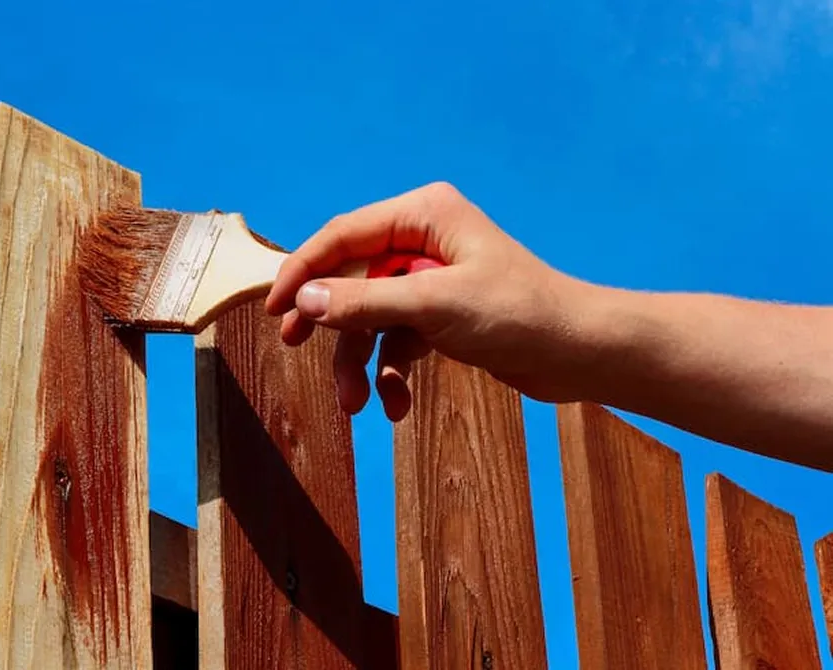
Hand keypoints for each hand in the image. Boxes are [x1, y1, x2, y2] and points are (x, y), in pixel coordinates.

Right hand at [264, 181, 591, 420]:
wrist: (581, 354)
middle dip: (330, 322)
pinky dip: (392, 373)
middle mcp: (424, 240)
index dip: (303, 270)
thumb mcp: (433, 305)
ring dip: (360, 360)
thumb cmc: (520, 314)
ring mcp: (432, 280)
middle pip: (352, 278)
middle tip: (296, 346)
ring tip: (355, 404)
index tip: (274, 309)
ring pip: (372, 317)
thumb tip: (305, 298)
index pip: (343, 236)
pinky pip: (398, 341)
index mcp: (423, 215)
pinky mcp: (442, 316)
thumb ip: (365, 300)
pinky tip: (396, 406)